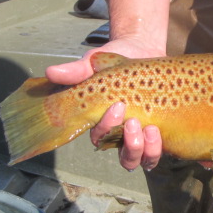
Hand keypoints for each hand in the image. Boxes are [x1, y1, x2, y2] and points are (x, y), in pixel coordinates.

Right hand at [45, 37, 166, 170]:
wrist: (143, 52)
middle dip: (130, 146)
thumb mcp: (94, 64)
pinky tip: (161, 131)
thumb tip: (50, 72)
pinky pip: (159, 151)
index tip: (117, 106)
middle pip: (126, 158)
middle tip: (134, 122)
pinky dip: (160, 147)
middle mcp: (123, 136)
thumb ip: (76, 71)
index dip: (107, 126)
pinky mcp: (162, 132)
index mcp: (104, 124)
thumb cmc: (114, 62)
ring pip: (143, 160)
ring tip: (151, 130)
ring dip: (147, 151)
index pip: (100, 137)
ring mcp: (143, 136)